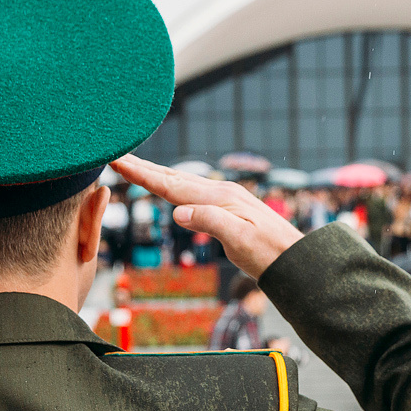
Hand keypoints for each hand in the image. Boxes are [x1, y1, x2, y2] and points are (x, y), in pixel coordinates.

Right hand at [111, 155, 303, 278]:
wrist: (294, 257)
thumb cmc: (269, 252)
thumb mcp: (240, 240)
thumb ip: (210, 222)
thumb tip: (178, 213)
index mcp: (218, 198)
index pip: (172, 185)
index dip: (142, 174)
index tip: (118, 160)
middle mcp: (219, 192)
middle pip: (173, 177)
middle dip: (142, 167)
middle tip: (115, 154)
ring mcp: (223, 197)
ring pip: (181, 182)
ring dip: (155, 173)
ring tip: (133, 165)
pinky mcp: (226, 206)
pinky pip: (191, 191)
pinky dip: (172, 185)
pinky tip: (168, 185)